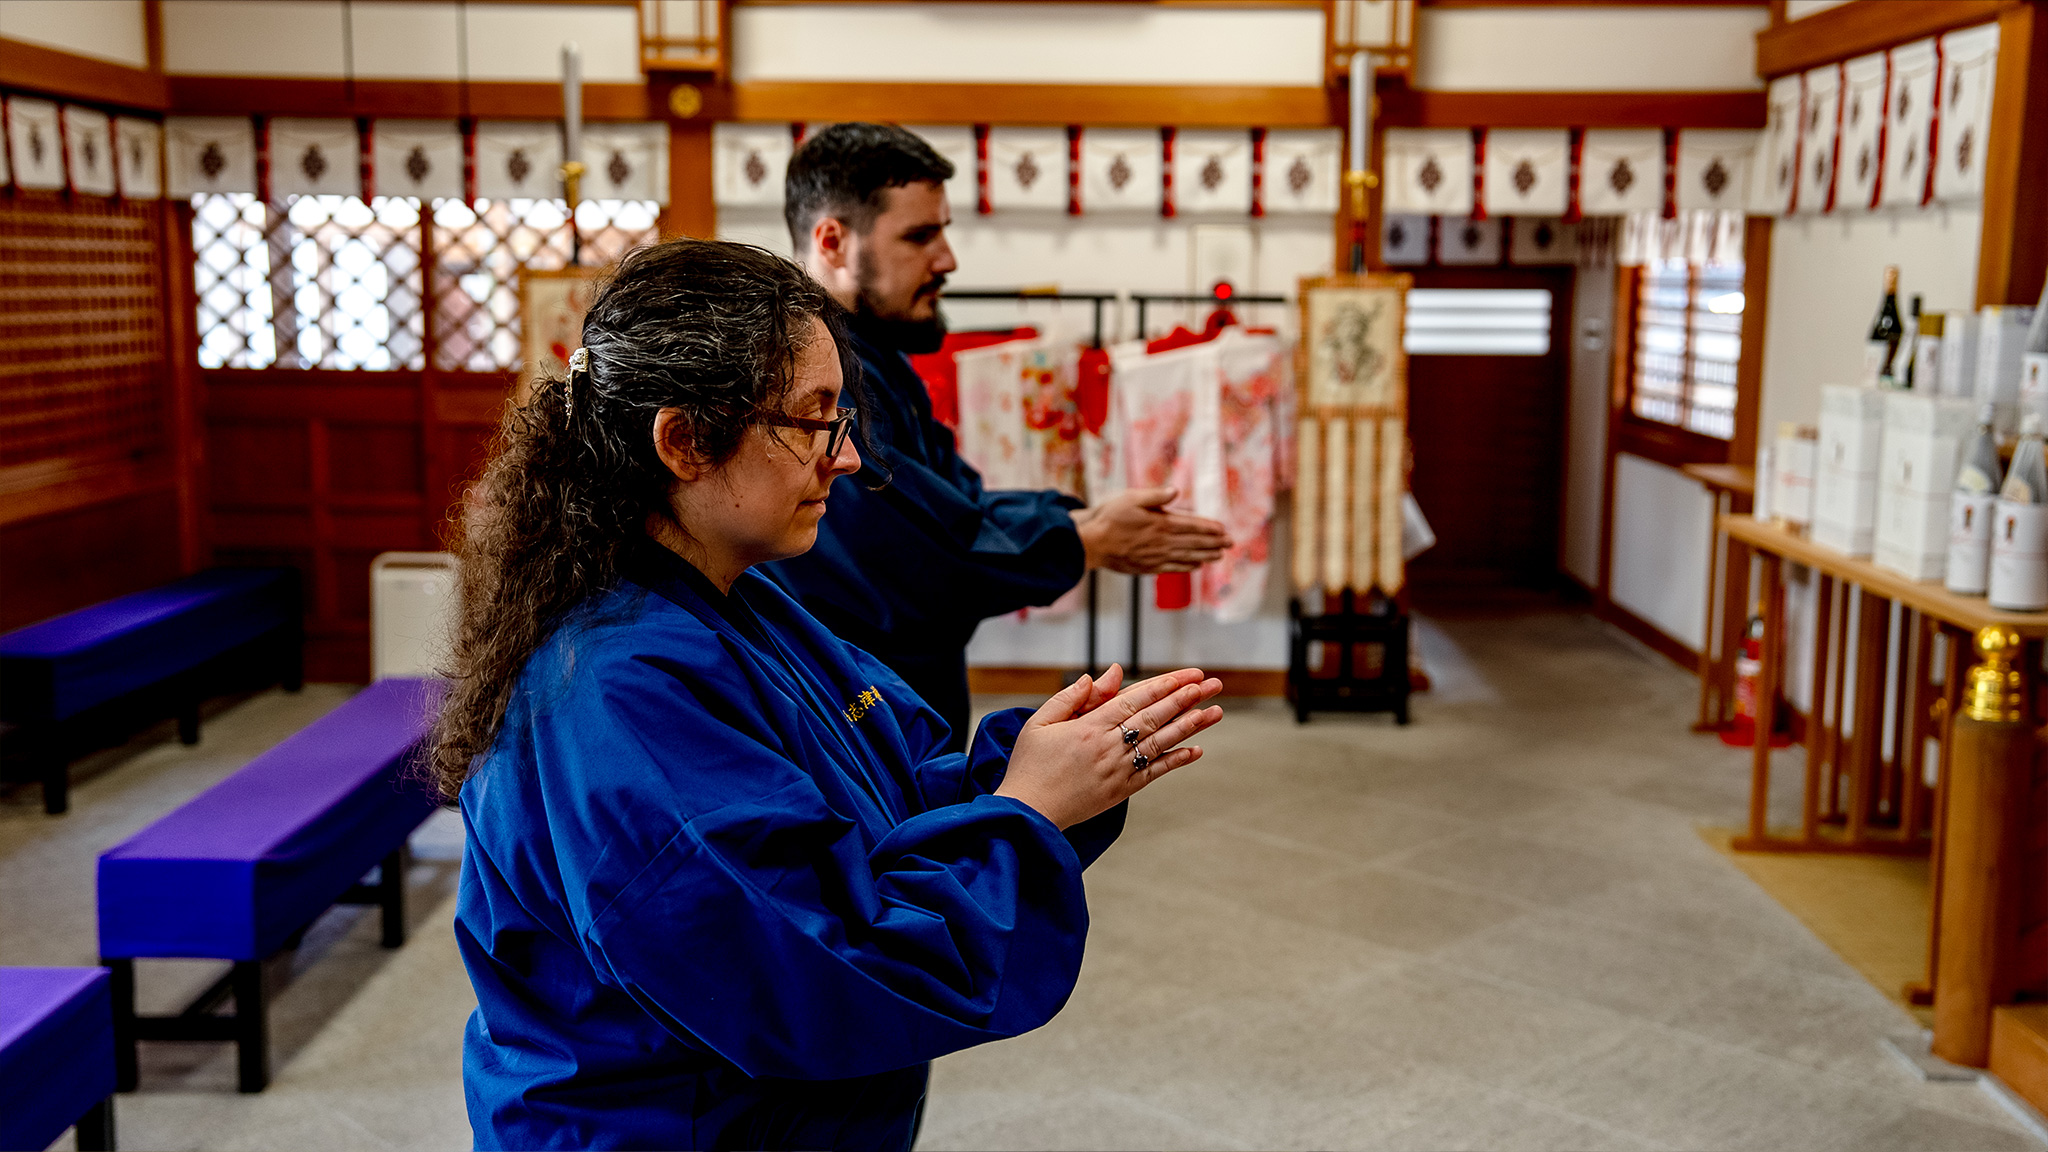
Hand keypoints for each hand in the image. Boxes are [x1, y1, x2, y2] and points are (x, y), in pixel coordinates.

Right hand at [996, 663, 1223, 829]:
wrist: (1028, 813)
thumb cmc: (1029, 766)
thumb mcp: (1039, 723)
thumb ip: (1071, 697)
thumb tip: (1106, 674)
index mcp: (1088, 727)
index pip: (1135, 699)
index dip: (1164, 686)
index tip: (1188, 675)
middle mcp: (1109, 747)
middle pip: (1155, 716)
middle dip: (1186, 698)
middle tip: (1212, 683)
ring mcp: (1118, 770)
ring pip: (1161, 742)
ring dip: (1191, 726)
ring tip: (1215, 711)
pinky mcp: (1121, 790)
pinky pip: (1155, 772)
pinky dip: (1176, 760)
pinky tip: (1197, 750)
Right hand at [1075, 487, 1231, 574]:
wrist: (1090, 544)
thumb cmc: (1108, 518)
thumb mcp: (1130, 498)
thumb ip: (1155, 496)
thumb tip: (1175, 491)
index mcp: (1160, 523)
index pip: (1191, 525)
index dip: (1209, 528)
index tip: (1224, 530)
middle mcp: (1161, 542)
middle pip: (1193, 542)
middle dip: (1214, 543)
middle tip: (1230, 543)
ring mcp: (1155, 557)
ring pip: (1186, 557)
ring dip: (1205, 555)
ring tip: (1219, 555)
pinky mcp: (1147, 567)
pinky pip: (1173, 568)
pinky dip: (1187, 567)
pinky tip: (1196, 566)